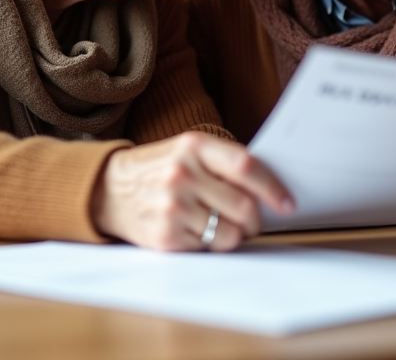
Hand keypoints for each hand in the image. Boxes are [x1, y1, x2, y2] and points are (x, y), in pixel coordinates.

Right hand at [91, 132, 293, 251]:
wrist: (108, 189)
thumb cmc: (159, 169)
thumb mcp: (187, 151)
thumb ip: (224, 164)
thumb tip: (271, 190)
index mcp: (193, 146)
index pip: (245, 167)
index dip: (272, 187)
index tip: (287, 202)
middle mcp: (182, 174)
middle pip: (243, 207)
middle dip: (257, 220)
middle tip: (254, 222)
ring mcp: (172, 207)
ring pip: (230, 235)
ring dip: (235, 235)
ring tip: (221, 225)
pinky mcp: (165, 236)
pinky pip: (208, 249)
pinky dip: (209, 244)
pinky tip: (195, 230)